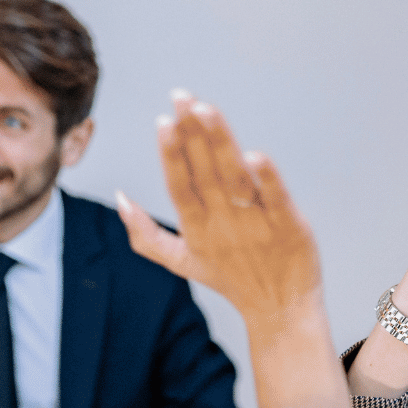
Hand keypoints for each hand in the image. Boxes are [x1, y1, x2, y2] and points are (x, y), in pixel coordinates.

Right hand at [119, 92, 347, 407]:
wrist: (280, 311)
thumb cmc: (232, 280)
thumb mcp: (182, 261)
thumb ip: (145, 234)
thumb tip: (119, 198)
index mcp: (197, 229)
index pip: (179, 186)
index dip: (171, 154)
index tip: (163, 121)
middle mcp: (224, 224)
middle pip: (204, 173)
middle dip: (192, 133)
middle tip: (182, 96)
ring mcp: (256, 224)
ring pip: (234, 177)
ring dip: (219, 143)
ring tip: (206, 111)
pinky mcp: (289, 226)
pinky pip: (276, 198)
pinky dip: (266, 179)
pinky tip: (255, 155)